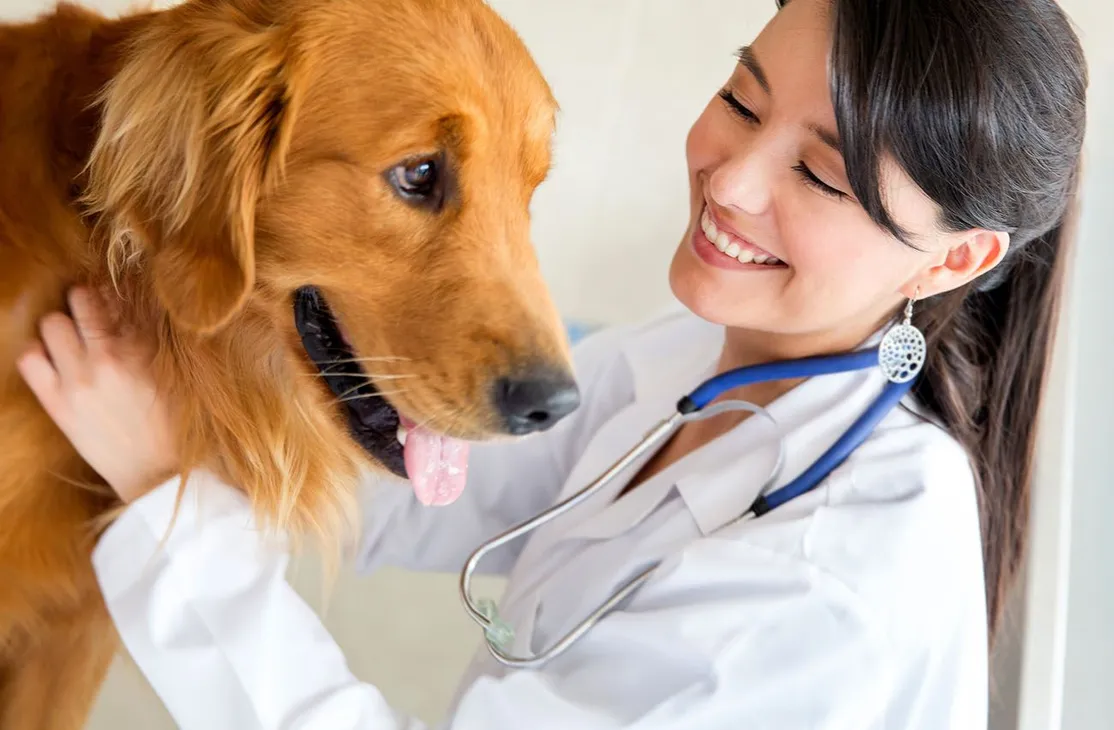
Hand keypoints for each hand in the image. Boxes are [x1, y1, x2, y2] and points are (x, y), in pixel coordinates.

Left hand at [16, 287, 178, 502]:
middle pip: (77, 300)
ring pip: (49, 324)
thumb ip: (150, 339)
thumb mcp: (172, 375)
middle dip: (83, 305)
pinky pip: (29, 359)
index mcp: (142, 349)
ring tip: (71, 342)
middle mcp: (107, 358)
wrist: (157, 474)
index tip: (112, 303)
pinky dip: (38, 353)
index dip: (111, 295)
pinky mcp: (58, 403)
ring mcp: (77, 380)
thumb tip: (128, 308)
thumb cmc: (173, 424)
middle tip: (90, 320)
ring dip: (59, 327)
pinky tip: (54, 362)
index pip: (115, 297)